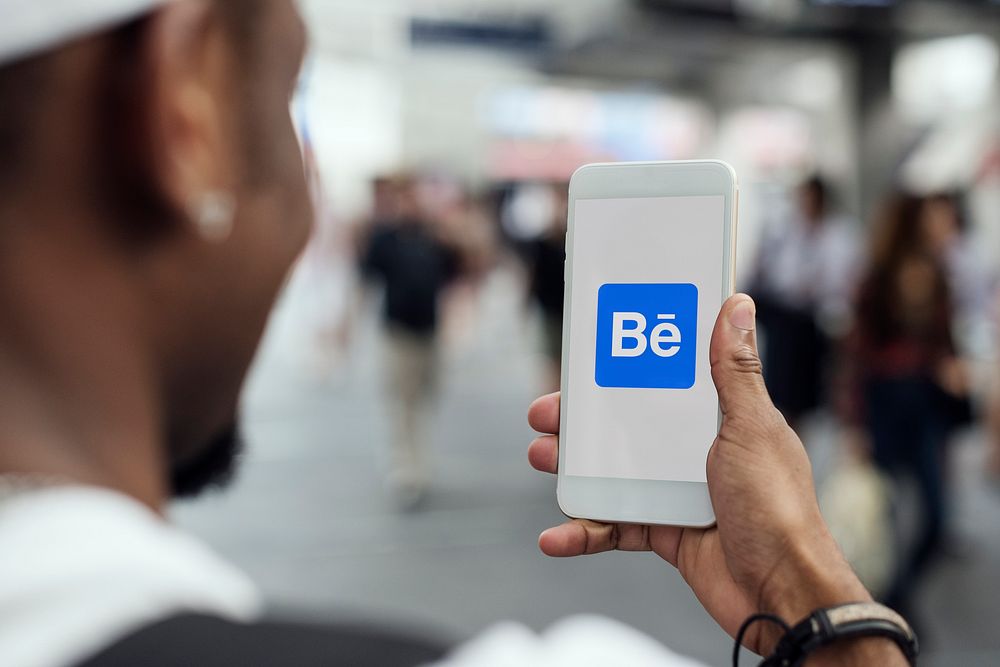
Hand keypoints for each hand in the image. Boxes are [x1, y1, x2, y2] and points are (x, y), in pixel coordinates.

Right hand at [528, 295, 871, 655]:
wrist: (780, 594)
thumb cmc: (776, 507)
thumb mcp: (751, 428)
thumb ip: (736, 372)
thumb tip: (738, 305)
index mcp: (718, 420)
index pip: (661, 385)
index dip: (621, 371)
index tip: (586, 360)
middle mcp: (694, 453)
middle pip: (625, 428)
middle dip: (581, 421)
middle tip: (546, 413)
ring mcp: (676, 493)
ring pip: (611, 473)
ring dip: (572, 468)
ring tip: (541, 457)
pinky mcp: (663, 533)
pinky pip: (613, 527)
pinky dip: (583, 532)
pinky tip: (556, 535)